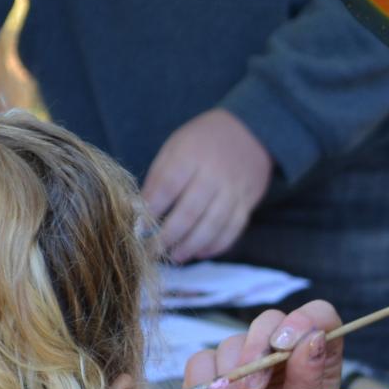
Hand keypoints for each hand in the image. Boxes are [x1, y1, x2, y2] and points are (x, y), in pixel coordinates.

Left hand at [142, 108, 272, 262]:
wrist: (249, 132)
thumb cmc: (201, 142)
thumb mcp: (175, 148)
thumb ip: (159, 178)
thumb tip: (140, 212)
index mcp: (190, 156)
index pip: (167, 187)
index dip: (152, 211)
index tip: (139, 228)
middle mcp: (213, 174)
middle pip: (189, 213)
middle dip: (168, 237)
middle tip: (153, 252)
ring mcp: (233, 190)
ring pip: (212, 226)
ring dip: (191, 246)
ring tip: (175, 256)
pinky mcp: (247, 203)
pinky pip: (232, 230)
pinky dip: (216, 245)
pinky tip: (201, 252)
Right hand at [180, 300, 342, 388]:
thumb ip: (309, 382)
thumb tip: (314, 337)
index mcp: (315, 363)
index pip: (319, 316)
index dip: (304, 320)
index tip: (285, 345)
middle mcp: (279, 356)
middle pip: (269, 320)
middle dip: (257, 351)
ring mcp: (242, 364)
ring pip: (230, 345)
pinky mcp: (207, 378)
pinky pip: (199, 364)